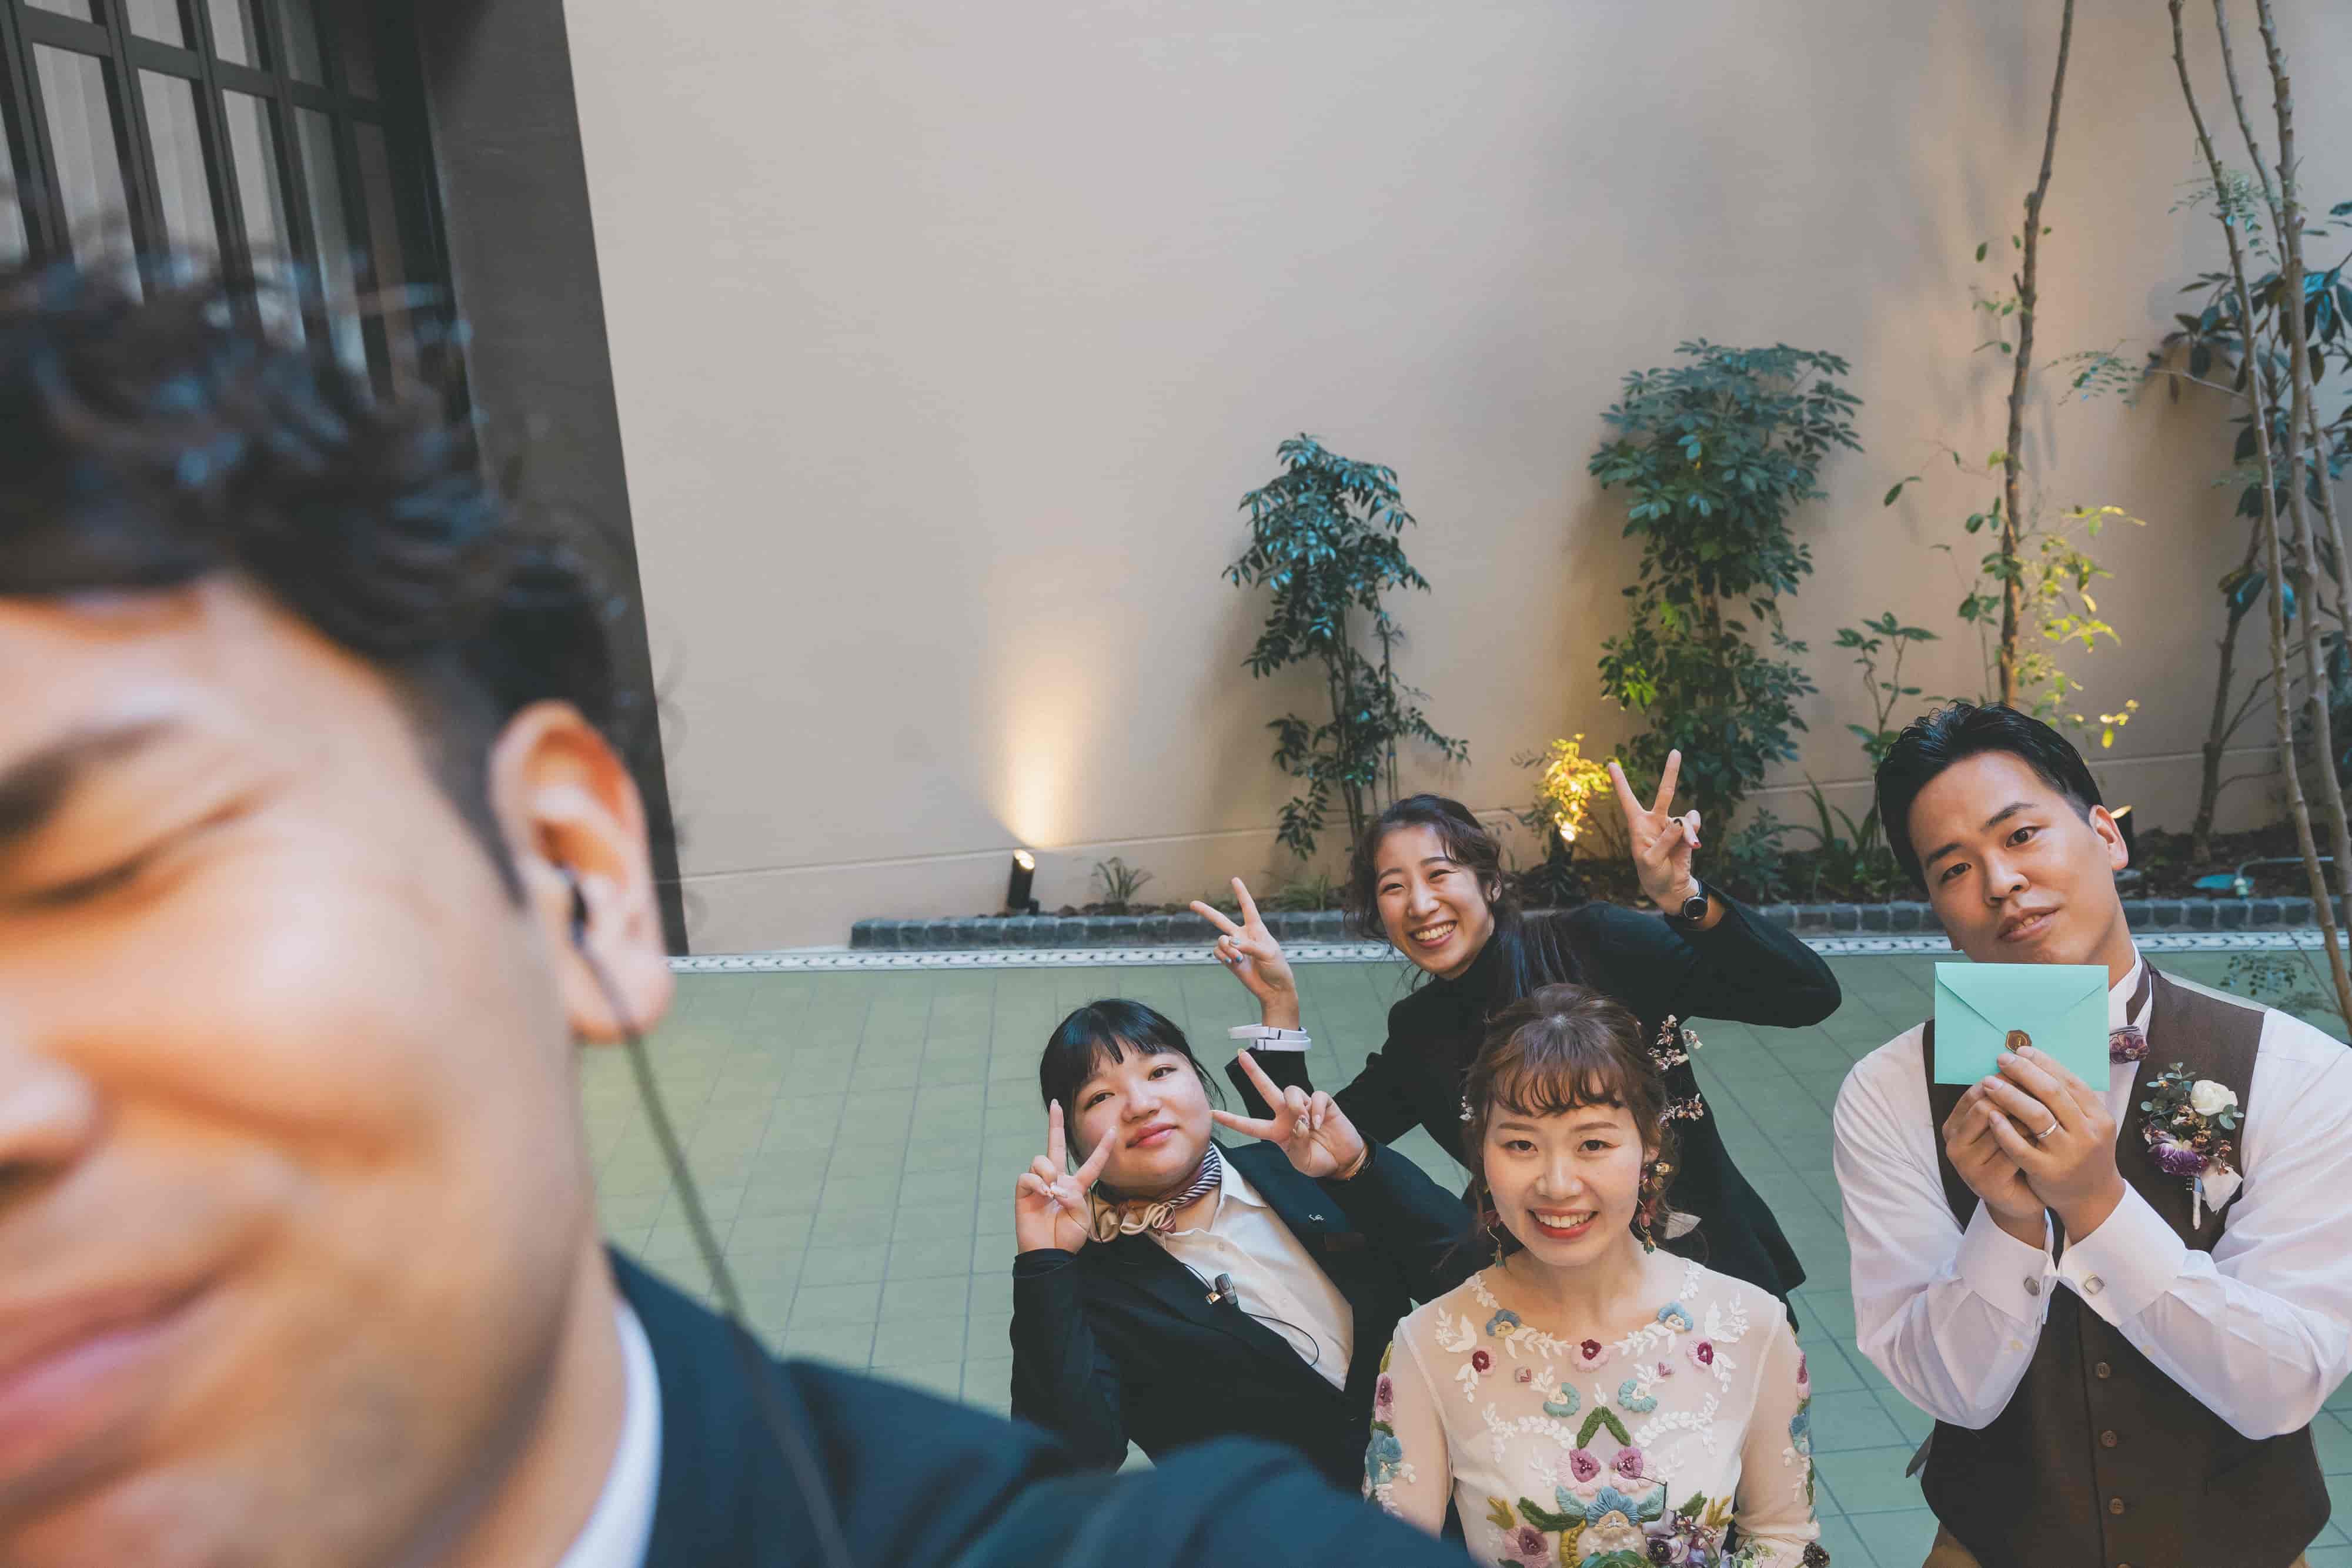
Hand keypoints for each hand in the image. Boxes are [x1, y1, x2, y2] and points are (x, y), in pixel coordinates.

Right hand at [1014, 1102, 1112, 1253]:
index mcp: (1077, 1187)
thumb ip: (1075, 1197)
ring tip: (1052, 1192)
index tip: (1113, 1130)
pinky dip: (1037, 1184)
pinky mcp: (1024, 1191)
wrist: (1049, 1254)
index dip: (1103, 1148)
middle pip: (1056, 1146)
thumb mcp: (1082, 1218)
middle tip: (1055, 1104)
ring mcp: (1040, 1184)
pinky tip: (1042, 1195)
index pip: (1092, 1164)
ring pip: (1042, 1159)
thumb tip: (1056, 1185)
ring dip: (1049, 1173)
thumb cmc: (1067, 1238)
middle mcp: (1058, 1180)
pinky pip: (1028, 1175)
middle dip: (1055, 1124)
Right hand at [1190, 879, 1300, 1029]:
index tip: (1234, 879)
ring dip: (1226, 949)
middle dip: (1206, 912)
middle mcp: (1243, 936)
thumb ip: (1249, 946)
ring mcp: (1235, 949)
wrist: (1273, 989)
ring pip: (1220, 941)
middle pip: (1221, 921)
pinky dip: (1224, 957)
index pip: (1248, 907)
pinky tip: (1235, 962)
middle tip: (1192, 903)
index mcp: (1256, 929)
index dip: (1241, 893)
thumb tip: (1230, 942)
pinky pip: (1218, 953)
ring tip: (1238, 958)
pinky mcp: (1229, 961)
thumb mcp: (1268, 953)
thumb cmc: (1277, 968)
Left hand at [1212, 1051, 1366, 1178]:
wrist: (1344, 1161)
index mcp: (1277, 1132)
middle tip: (1241, 1055)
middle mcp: (1287, 1115)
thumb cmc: (1319, 1161)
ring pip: (1291, 1090)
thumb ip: (1297, 1145)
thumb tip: (1299, 1122)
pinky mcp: (1324, 1103)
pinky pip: (1317, 1096)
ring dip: (1295, 1104)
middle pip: (1267, 1088)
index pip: (1250, 1125)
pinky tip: (1320, 1123)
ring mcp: (1306, 1106)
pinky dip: (1317, 1108)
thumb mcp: (1303, 1162)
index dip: (1233, 1120)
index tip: (1213, 1114)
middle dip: (1254, 1071)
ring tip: (1305, 1121)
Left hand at [1608, 750, 1702, 911]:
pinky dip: (1695, 832)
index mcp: (1637, 825)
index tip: (1611, 763)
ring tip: (1690, 846)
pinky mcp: (1686, 833)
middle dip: (1671, 772)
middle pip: (1664, 793)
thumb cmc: (1652, 873)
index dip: (1620, 782)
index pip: (1627, 800)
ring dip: (1688, 831)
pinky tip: (1695, 844)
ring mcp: (1672, 825)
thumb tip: (1679, 821)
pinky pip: (1694, 824)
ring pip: (1684, 818)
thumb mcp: (1650, 860)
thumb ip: (1664, 840)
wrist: (1670, 886)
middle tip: (1676, 751)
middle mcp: (1654, 820)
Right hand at [1940, 1083, 2047, 1246]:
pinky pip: (2012, 1153)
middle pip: (1984, 1106)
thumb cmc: (2014, 1155)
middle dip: (2016, 1097)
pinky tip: (2048, 1137)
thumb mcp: (2002, 1126)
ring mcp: (1966, 1165)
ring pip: (1999, 1129)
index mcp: (1952, 1125)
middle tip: (2045, 1091)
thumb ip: (2004, 1101)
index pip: (1975, 1092)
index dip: (2005, 1080)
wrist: (2019, 1198)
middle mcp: (1953, 1143)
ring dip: (2027, 1118)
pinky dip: (2032, 1142)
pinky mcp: (1985, 1182)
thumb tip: (2022, 1059)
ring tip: (2051, 1112)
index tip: (2032, 1074)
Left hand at [1978, 1046, 2125, 1238]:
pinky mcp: (2048, 1172)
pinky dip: (2005, 1129)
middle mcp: (2087, 1134)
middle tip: (2002, 1059)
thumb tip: (2036, 1062)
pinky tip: (1991, 1115)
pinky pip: (2021, 1147)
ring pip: (2037, 1116)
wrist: (2092, 1198)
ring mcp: (2069, 1154)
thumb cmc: (2083, 1153)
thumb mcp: (2088, 1125)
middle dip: (2024, 1073)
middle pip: (2052, 1094)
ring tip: (1989, 1082)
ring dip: (2010, 1095)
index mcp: (2099, 1117)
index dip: (2044, 1064)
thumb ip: (2069, 1100)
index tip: (2022, 1050)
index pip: (2070, 1082)